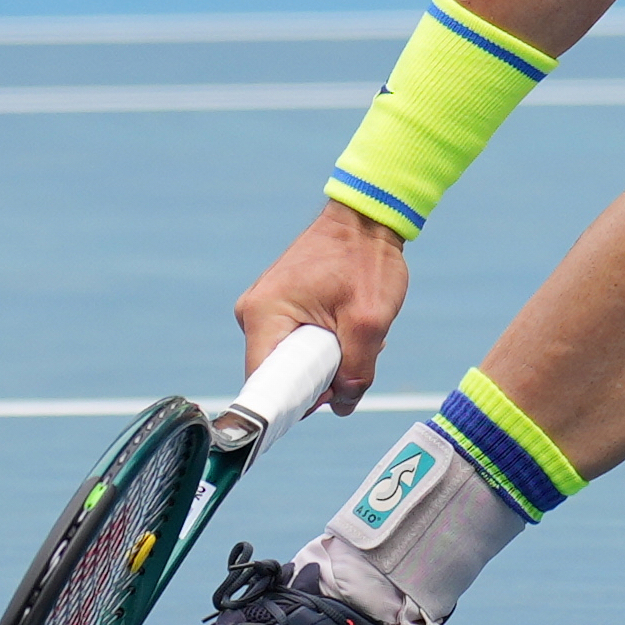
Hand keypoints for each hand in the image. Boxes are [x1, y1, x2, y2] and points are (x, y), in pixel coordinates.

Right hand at [236, 200, 409, 415]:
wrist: (368, 217)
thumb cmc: (367, 260)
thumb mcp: (370, 321)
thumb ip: (356, 370)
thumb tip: (341, 406)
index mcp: (264, 315)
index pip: (264, 381)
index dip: (293, 402)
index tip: (324, 402)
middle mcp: (254, 314)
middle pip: (280, 373)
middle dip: (319, 378)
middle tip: (355, 360)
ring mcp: (264, 309)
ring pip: (292, 359)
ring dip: (327, 359)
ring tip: (357, 334)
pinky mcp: (279, 306)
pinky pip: (296, 342)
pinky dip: (324, 343)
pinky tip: (349, 327)